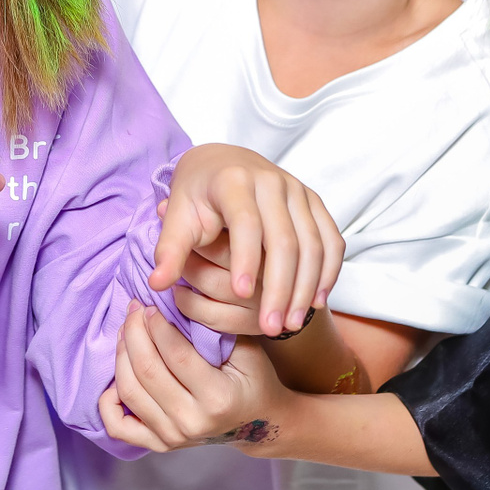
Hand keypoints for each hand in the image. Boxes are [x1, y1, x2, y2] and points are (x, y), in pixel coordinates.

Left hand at [99, 303, 289, 451]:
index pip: (175, 355)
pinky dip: (108, 401)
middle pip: (147, 372)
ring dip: (121, 355)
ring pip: (129, 392)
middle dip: (134, 333)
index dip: (157, 325)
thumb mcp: (246, 349)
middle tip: (134, 308)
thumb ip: (214, 327)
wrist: (259, 422)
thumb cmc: (253, 379)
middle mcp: (192, 423)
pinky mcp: (159, 445)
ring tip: (126, 330)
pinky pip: (119, 426)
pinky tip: (117, 374)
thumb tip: (174, 298)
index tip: (151, 305)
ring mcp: (172, 438)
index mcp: (218, 399)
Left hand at [153, 144, 342, 337]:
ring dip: (306, 287)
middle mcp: (272, 181)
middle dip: (280, 287)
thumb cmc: (197, 194)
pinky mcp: (314, 202)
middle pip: (285, 239)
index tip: (241, 295)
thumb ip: (170, 249)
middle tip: (270, 326)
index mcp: (235, 180)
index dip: (245, 259)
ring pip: (313, 243)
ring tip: (291, 323)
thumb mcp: (178, 217)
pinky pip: (331, 240)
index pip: (246, 222)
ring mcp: (298, 191)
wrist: (222, 162)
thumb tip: (157, 284)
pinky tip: (315, 302)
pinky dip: (328, 272)